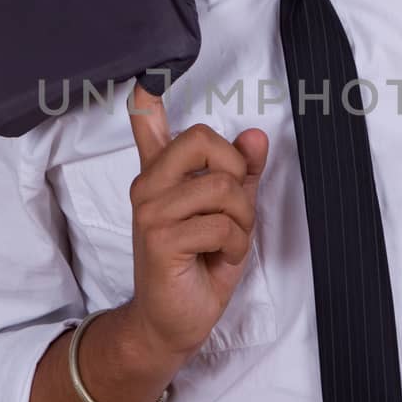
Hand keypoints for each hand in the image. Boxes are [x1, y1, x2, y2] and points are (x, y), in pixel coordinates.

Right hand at [124, 82, 269, 361]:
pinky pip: (221, 224)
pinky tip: (218, 260)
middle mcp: (148, 186)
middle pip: (202, 140)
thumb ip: (242, 175)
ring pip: (223, 188)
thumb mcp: (231, 215)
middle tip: (233, 209)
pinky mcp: (159, 238)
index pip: (147, 126)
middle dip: (236, 173)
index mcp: (162, 176)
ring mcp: (149, 211)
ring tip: (227, 243)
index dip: (147, 99)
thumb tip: (255, 135)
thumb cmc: (200, 266)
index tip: (145, 78)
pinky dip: (235, 246)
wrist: (173, 322)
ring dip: (242, 221)